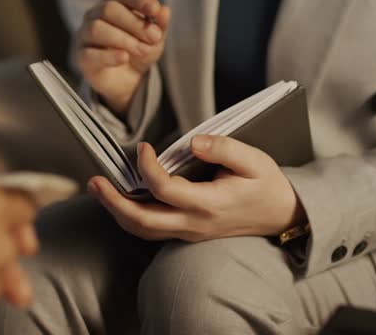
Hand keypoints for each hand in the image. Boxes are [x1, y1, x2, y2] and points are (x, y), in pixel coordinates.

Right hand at [75, 0, 170, 115]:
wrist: (127, 79)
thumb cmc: (138, 50)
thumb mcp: (155, 39)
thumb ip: (160, 25)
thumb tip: (165, 10)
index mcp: (114, 2)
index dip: (139, 0)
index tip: (155, 10)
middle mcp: (95, 14)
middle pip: (109, 9)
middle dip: (134, 23)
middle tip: (154, 37)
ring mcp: (85, 35)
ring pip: (97, 28)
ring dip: (124, 39)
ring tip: (142, 50)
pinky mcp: (81, 56)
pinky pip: (89, 53)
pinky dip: (109, 56)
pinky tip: (124, 58)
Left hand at [87, 136, 306, 241]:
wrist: (282, 215)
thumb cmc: (267, 185)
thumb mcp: (254, 160)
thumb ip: (224, 148)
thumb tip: (192, 142)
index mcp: (209, 204)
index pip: (164, 190)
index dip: (147, 168)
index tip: (143, 147)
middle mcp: (194, 223)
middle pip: (142, 222)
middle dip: (113, 202)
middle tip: (93, 181)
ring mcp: (189, 232)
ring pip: (143, 231)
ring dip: (117, 212)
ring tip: (98, 190)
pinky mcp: (187, 233)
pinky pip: (152, 231)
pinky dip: (131, 217)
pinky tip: (121, 199)